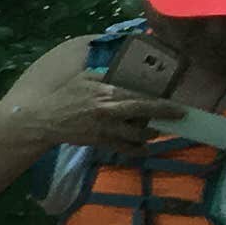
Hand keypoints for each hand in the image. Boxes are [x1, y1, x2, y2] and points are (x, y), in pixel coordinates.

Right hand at [6, 64, 178, 153]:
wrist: (44, 120)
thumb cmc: (64, 96)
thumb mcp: (84, 78)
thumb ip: (106, 75)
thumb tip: (127, 74)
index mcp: (107, 92)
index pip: (141, 96)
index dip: (163, 102)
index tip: (178, 104)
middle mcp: (110, 111)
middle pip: (145, 113)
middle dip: (166, 115)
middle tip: (181, 116)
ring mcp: (107, 129)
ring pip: (139, 134)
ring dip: (151, 133)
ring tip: (154, 130)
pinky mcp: (102, 142)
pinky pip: (127, 149)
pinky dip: (138, 150)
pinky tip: (143, 147)